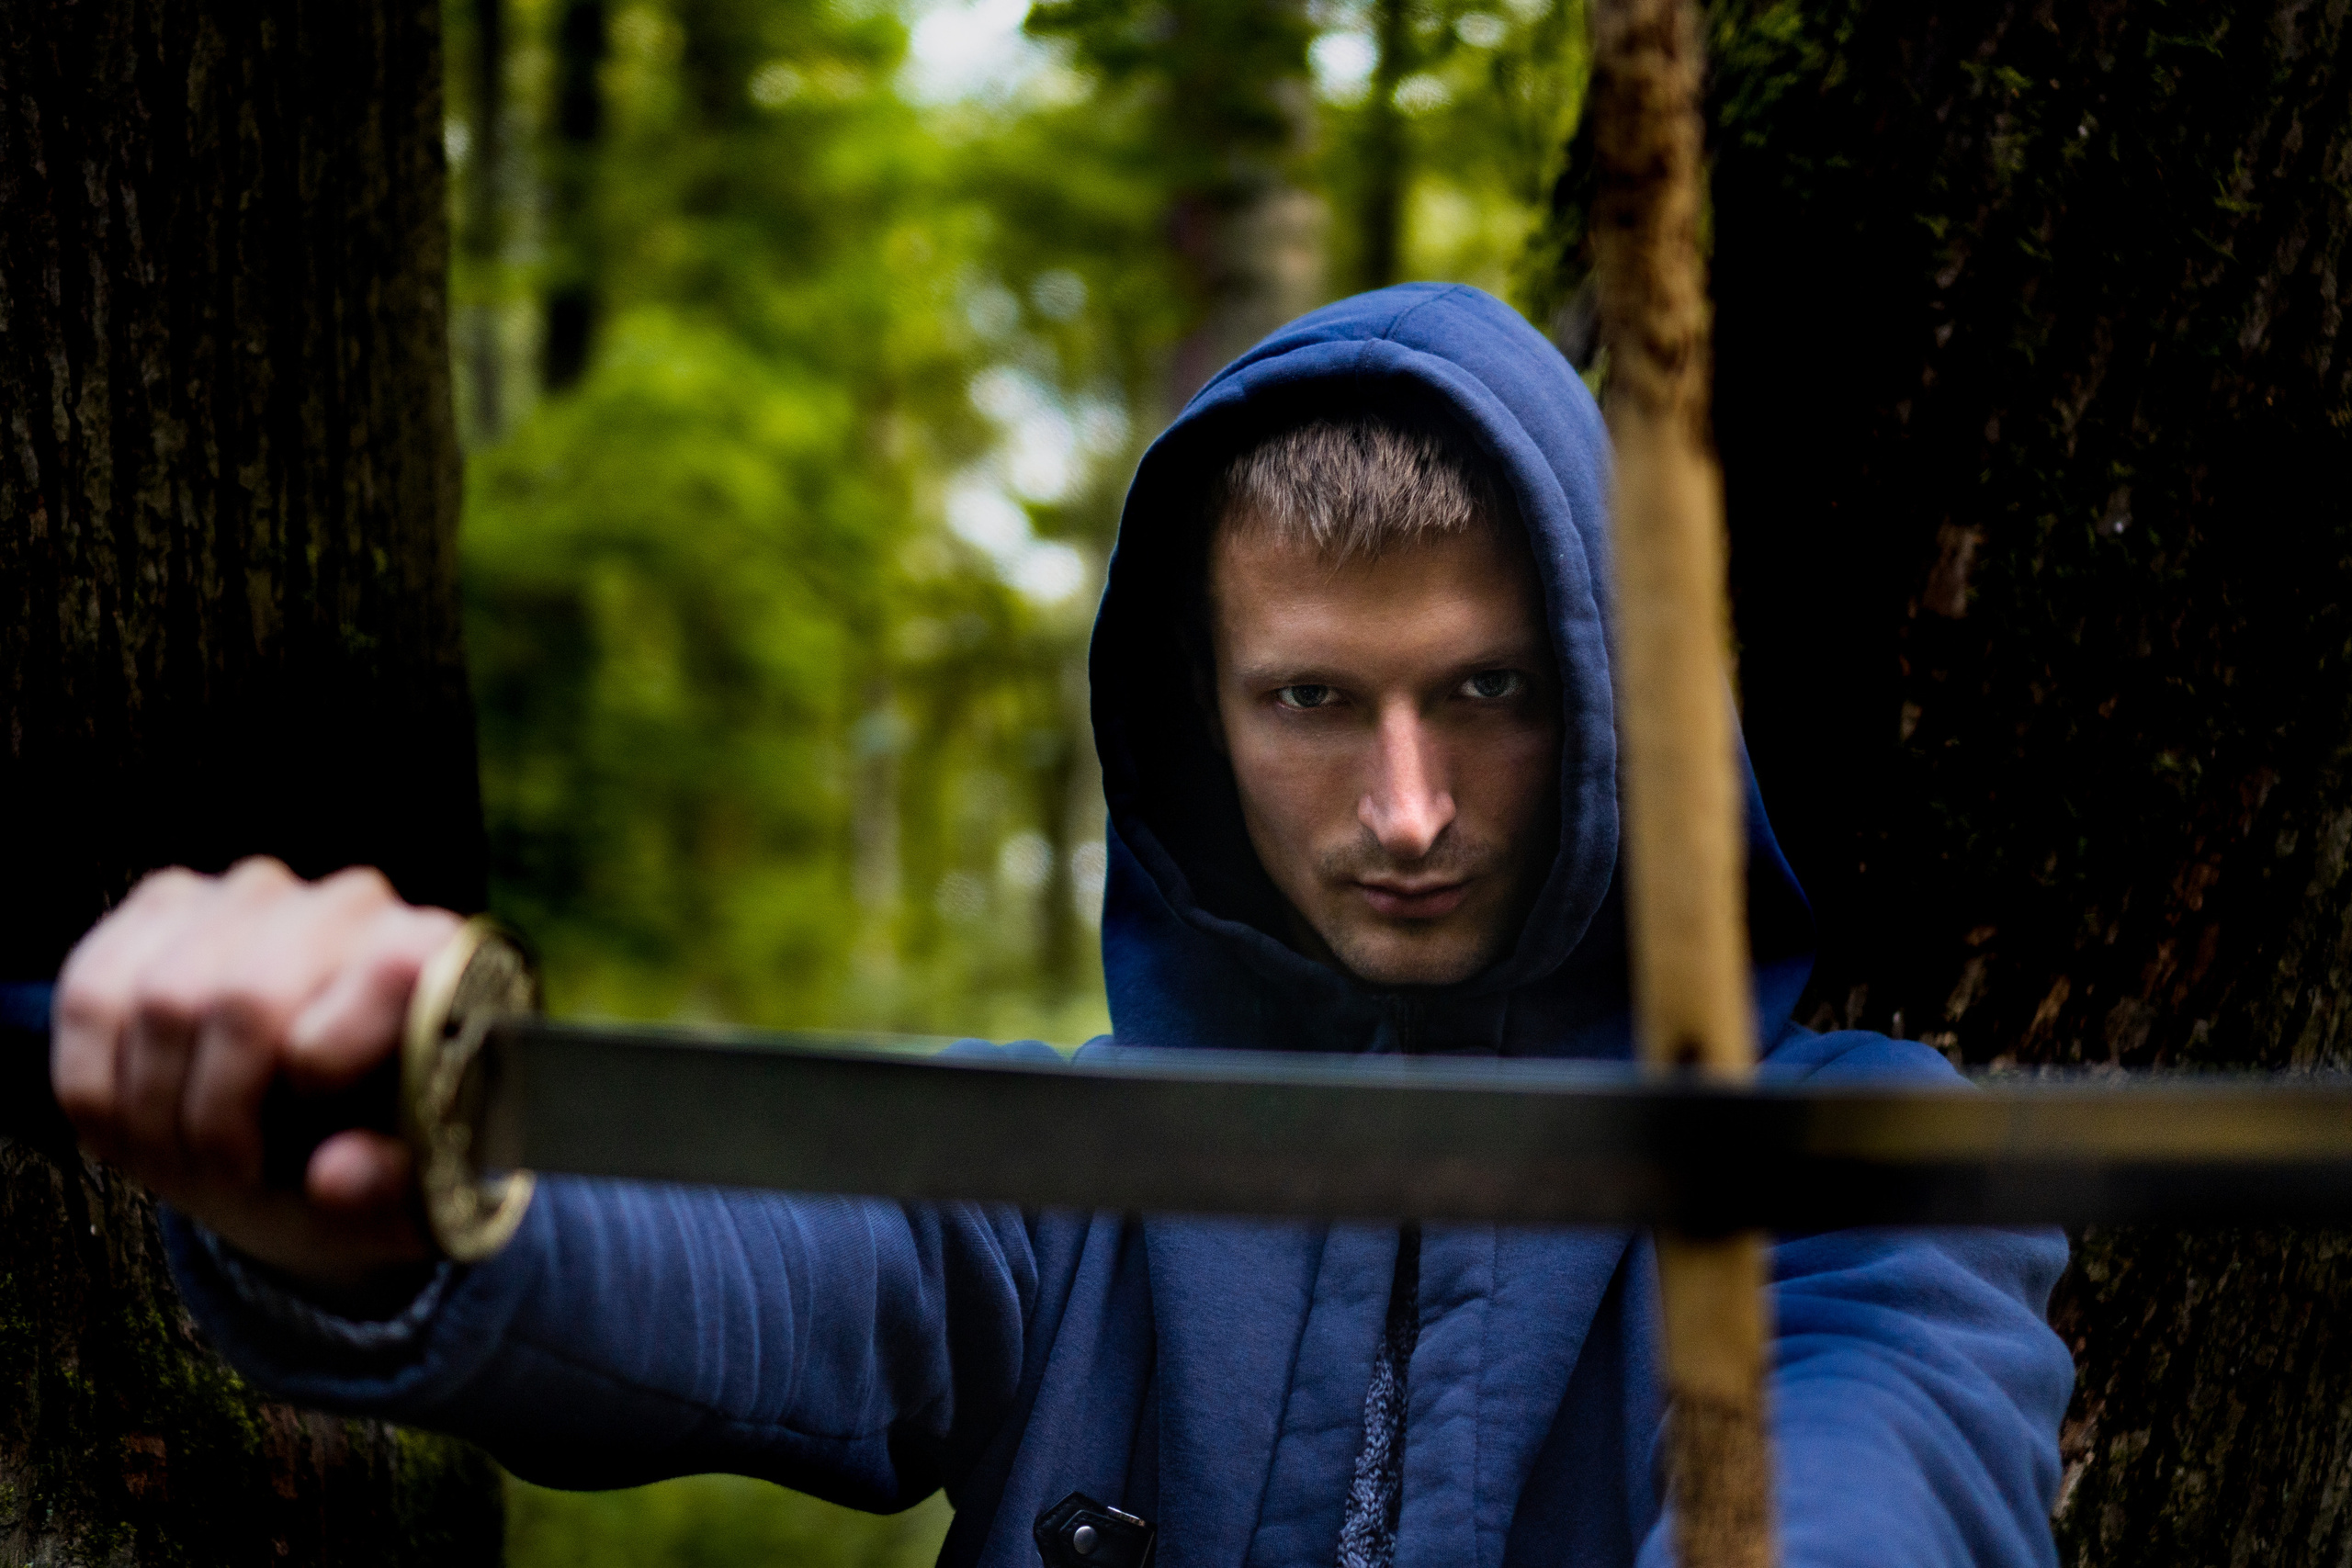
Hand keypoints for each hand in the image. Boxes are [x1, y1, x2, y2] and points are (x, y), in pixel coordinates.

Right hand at [52, 857, 461, 1296]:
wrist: (317, 1139)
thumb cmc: (380, 1159)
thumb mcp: (410, 1199)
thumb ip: (389, 1190)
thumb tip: (334, 1176)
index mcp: (441, 961)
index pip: (386, 971)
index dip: (325, 1067)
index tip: (315, 1147)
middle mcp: (354, 905)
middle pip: (247, 997)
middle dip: (218, 1115)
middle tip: (230, 1178)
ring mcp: (258, 894)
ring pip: (162, 998)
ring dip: (154, 1111)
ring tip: (186, 1160)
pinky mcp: (168, 904)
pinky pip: (95, 990)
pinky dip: (97, 1082)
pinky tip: (134, 1123)